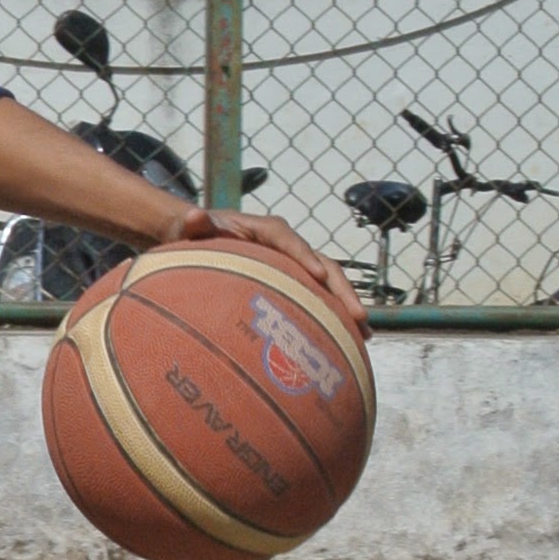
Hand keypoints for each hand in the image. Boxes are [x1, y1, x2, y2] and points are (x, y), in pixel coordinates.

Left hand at [175, 206, 370, 338]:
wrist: (203, 241)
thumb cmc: (197, 234)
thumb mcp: (193, 228)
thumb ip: (195, 224)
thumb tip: (194, 216)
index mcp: (269, 231)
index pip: (291, 242)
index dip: (305, 257)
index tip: (319, 275)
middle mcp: (290, 246)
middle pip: (323, 265)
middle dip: (342, 291)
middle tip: (358, 317)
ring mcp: (297, 265)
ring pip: (329, 285)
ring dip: (347, 308)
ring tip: (365, 335)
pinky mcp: (297, 282)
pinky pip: (320, 299)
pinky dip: (335, 318)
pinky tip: (349, 343)